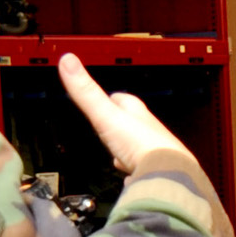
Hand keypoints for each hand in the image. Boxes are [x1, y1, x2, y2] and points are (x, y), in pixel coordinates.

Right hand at [59, 54, 183, 174]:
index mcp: (136, 114)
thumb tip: (67, 59)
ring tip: (118, 153)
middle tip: (110, 127)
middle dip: (121, 126)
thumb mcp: (105, 115)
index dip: (112, 100)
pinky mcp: (156, 174)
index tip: (106, 98)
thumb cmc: (140, 144)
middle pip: (132, 124)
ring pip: (138, 148)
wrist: (167, 174)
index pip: (122, 100)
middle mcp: (148, 131)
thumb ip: (86, 92)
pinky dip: (135, 172)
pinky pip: (143, 172)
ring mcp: (154, 153)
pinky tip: (131, 177)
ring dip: (128, 149)